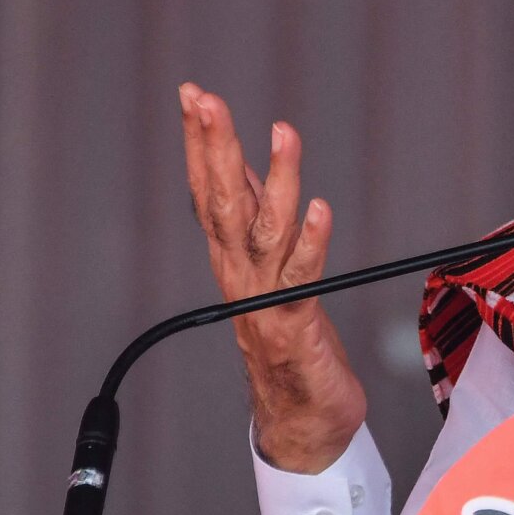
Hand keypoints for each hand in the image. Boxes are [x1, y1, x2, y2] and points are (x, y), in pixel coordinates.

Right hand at [179, 82, 366, 471]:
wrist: (303, 420)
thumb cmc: (293, 344)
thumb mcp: (275, 272)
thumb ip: (262, 226)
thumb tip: (252, 172)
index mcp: (233, 260)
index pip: (210, 190)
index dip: (200, 142)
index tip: (193, 94)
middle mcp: (242, 275)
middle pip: (222, 202)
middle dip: (213, 147)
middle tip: (205, 98)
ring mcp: (266, 300)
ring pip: (264, 231)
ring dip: (273, 179)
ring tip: (283, 132)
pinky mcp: (296, 324)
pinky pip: (302, 279)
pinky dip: (311, 242)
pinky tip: (320, 208)